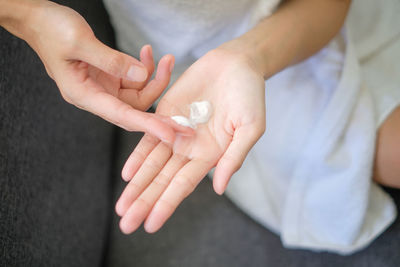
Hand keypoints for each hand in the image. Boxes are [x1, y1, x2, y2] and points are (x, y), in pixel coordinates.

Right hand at [11, 1, 189, 141]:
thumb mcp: (80, 42)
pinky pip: (133, 79)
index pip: (122, 116)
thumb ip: (112, 61)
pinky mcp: (108, 77)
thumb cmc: (52, 30)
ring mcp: (103, 87)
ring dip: (153, 77)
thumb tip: (142, 75)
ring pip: (137, 93)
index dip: (148, 126)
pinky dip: (144, 69)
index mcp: (84, 95)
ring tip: (163, 57)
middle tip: (177, 83)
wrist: (39, 20)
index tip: (171, 134)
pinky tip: (147, 54)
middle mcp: (95, 96)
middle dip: (159, 95)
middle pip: (135, 107)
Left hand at [116, 48, 265, 233]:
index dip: (166, 204)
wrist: (236, 64)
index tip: (151, 225)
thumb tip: (219, 189)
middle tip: (126, 225)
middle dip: (144, 202)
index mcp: (211, 155)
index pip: (183, 185)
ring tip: (121, 207)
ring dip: (136, 185)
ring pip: (151, 163)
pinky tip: (126, 174)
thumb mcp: (250, 127)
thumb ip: (234, 157)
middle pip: (162, 180)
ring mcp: (176, 133)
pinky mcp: (165, 114)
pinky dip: (137, 156)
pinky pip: (148, 138)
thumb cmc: (250, 95)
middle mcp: (190, 149)